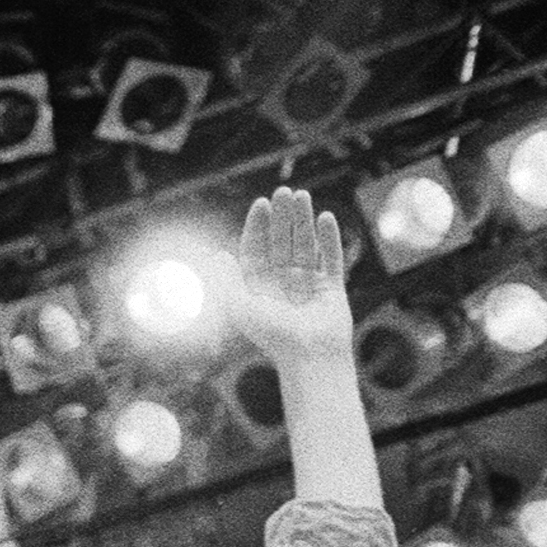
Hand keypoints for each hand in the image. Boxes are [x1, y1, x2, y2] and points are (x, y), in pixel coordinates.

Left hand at [223, 184, 353, 366]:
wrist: (309, 356)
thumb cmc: (271, 335)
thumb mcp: (240, 306)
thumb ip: (227, 280)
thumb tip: (216, 254)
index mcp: (258, 288)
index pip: (256, 249)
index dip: (258, 226)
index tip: (260, 203)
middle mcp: (281, 283)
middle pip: (281, 242)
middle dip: (282, 216)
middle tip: (283, 190)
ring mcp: (307, 283)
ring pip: (305, 244)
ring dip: (303, 219)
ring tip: (302, 195)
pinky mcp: (331, 287)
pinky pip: (330, 257)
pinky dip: (328, 237)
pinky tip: (325, 217)